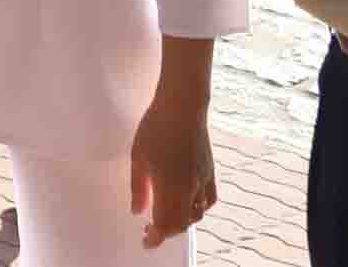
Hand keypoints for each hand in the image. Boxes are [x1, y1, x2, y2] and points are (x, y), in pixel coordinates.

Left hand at [130, 97, 217, 247]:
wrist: (182, 106)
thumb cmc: (156, 127)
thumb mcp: (138, 157)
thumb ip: (138, 188)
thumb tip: (137, 211)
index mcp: (170, 187)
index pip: (165, 224)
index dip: (155, 238)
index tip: (146, 241)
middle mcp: (190, 188)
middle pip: (181, 223)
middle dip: (166, 231)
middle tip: (151, 229)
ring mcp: (203, 180)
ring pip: (196, 214)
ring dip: (182, 221)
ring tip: (167, 216)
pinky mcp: (210, 171)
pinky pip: (209, 200)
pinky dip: (199, 208)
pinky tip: (188, 203)